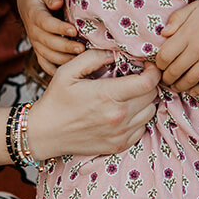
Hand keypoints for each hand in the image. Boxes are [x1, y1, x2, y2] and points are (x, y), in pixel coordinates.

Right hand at [17, 0, 83, 72]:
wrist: (28, 0)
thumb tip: (57, 3)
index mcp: (34, 14)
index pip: (46, 23)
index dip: (59, 28)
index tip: (74, 31)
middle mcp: (33, 31)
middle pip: (48, 42)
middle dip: (66, 47)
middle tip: (82, 49)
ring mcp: (36, 42)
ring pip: (47, 55)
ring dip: (63, 59)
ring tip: (81, 60)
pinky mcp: (39, 49)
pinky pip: (45, 63)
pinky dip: (55, 70)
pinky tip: (70, 74)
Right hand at [28, 49, 160, 158]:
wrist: (45, 133)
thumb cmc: (56, 99)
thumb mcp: (68, 70)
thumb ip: (94, 56)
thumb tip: (115, 53)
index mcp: (108, 96)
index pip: (148, 83)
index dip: (153, 71)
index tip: (148, 65)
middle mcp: (118, 117)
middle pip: (152, 95)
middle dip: (148, 83)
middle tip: (137, 77)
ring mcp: (120, 134)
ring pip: (150, 111)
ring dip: (145, 101)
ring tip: (130, 94)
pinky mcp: (119, 145)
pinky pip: (143, 128)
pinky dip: (139, 118)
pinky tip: (125, 111)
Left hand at [155, 0, 198, 95]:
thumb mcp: (195, 6)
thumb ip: (176, 18)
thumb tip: (163, 33)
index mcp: (188, 33)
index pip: (164, 56)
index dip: (158, 63)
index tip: (160, 64)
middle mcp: (198, 48)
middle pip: (174, 72)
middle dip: (166, 78)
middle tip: (166, 78)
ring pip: (188, 81)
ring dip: (179, 87)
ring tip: (176, 85)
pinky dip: (197, 91)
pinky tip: (193, 89)